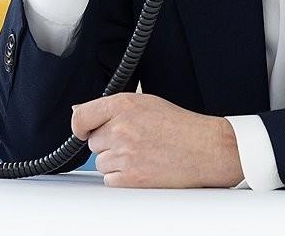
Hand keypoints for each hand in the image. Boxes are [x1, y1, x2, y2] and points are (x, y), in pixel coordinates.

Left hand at [71, 93, 243, 187]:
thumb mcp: (146, 103)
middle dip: (108, 143)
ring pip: (101, 162)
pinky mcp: (130, 178)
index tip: (83, 131)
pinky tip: (142, 167)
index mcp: (124, 105)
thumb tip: (79, 113)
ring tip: (142, 154)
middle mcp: (121, 128)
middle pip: (92, 142)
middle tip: (134, 141)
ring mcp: (124, 154)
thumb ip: (112, 107)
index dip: (80, 126)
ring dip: (116, 162)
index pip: (81, 116)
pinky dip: (122, 178)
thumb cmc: (180, 126)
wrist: (205, 149)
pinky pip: (110, 180)